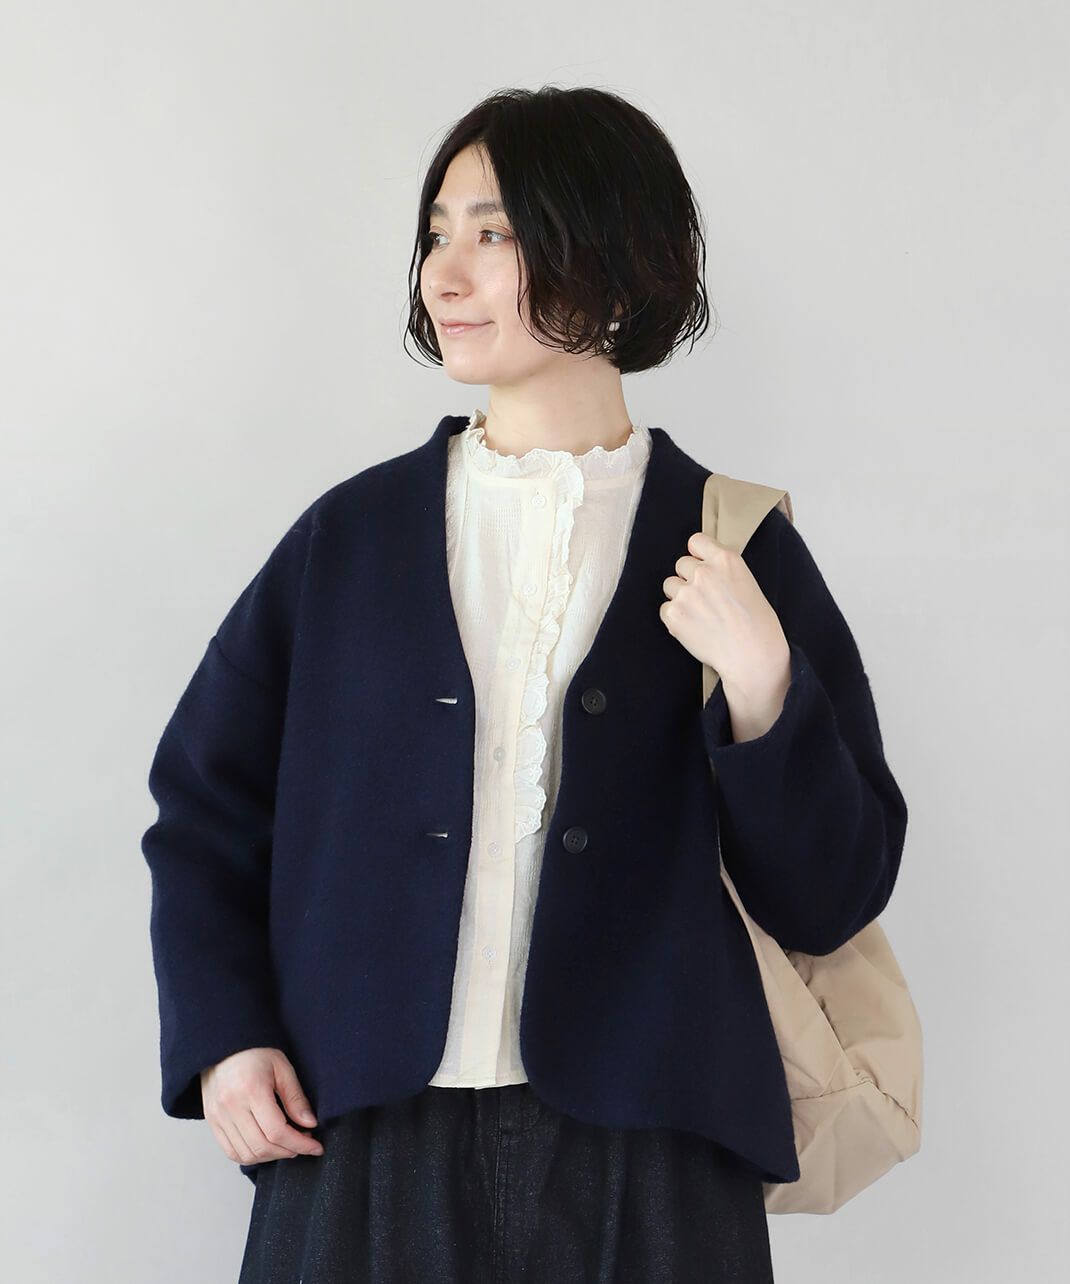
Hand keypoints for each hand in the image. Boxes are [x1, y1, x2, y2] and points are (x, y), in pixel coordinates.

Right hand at [200, 1047, 324, 1166]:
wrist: (223, 1046)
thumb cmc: (254, 1052)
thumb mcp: (282, 1067)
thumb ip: (295, 1098)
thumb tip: (309, 1124)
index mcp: (251, 1090)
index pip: (277, 1131)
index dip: (300, 1144)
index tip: (315, 1146)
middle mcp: (231, 1106)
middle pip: (262, 1147)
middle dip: (288, 1151)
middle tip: (303, 1144)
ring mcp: (218, 1116)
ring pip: (246, 1154)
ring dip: (271, 1157)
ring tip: (286, 1145)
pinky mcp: (212, 1122)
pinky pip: (231, 1152)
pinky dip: (251, 1156)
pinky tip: (266, 1147)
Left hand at [659, 530, 789, 703]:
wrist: (752, 654)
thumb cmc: (756, 623)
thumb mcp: (747, 582)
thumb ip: (722, 570)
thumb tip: (700, 566)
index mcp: (725, 560)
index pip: (696, 541)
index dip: (697, 555)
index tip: (701, 566)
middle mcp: (703, 572)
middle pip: (681, 563)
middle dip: (689, 578)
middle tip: (705, 599)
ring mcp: (686, 593)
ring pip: (670, 585)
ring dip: (680, 597)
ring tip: (700, 614)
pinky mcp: (674, 614)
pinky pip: (665, 608)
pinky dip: (675, 618)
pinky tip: (694, 627)